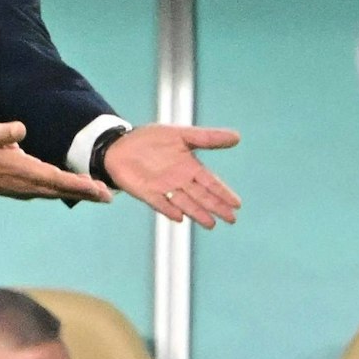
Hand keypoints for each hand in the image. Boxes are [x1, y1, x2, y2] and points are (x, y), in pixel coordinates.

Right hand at [0, 122, 110, 203]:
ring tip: (99, 195)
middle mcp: (25, 184)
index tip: (96, 188)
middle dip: (85, 193)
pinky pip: (48, 191)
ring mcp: (23, 189)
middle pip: (61, 190)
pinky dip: (64, 191)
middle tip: (109, 196)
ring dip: (77, 194)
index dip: (77, 184)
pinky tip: (74, 189)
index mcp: (22, 171)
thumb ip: (5, 132)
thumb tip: (20, 128)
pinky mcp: (20, 188)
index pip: (56, 178)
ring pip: (56, 192)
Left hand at [100, 124, 241, 228]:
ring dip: (197, 213)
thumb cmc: (151, 140)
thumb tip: (237, 137)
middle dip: (216, 207)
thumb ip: (207, 137)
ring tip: (211, 224)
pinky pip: (159, 202)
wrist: (120, 144)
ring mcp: (163, 188)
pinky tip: (179, 217)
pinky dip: (169, 209)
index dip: (223, 193)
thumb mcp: (181, 134)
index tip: (237, 204)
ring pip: (184, 202)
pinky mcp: (146, 192)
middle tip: (231, 219)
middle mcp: (179, 181)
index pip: (211, 182)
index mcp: (189, 167)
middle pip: (201, 196)